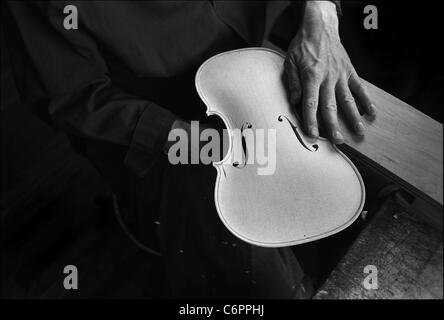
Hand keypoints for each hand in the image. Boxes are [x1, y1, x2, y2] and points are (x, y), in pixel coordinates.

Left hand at [285, 1, 375, 143]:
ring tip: (359, 132)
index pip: (310, 104)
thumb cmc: (302, 46)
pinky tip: (371, 113)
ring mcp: (340, 75)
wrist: (319, 27)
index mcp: (311, 77)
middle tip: (338, 141)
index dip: (311, 121)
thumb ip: (293, 83)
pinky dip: (366, 100)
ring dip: (353, 117)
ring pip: (347, 100)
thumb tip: (294, 102)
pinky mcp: (349, 71)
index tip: (313, 135)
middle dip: (334, 126)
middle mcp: (327, 79)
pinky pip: (359, 87)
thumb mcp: (290, 62)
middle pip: (330, 106)